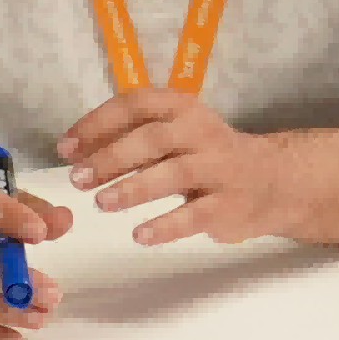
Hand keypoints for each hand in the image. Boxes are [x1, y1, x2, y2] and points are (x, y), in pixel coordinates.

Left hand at [62, 86, 311, 248]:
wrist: (272, 181)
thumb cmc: (206, 155)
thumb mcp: (175, 135)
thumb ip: (131, 138)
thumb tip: (74, 151)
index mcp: (182, 108)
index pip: (136, 104)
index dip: (97, 123)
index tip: (66, 148)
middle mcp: (202, 133)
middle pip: (152, 139)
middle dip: (111, 158)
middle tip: (78, 180)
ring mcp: (219, 169)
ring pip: (174, 174)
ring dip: (134, 188)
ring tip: (103, 203)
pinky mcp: (230, 205)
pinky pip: (195, 215)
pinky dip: (166, 226)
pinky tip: (140, 235)